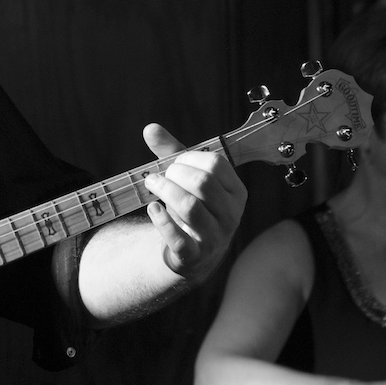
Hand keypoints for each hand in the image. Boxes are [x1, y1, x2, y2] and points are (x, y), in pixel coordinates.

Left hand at [141, 123, 247, 281]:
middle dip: (175, 174)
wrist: (193, 254)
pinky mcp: (195, 256)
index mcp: (236, 191)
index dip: (189, 158)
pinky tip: (153, 208)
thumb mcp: (187, 179)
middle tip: (159, 176)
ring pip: (190, 207)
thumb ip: (171, 153)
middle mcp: (231, 214)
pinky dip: (162, 220)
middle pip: (203, 183)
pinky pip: (178, 238)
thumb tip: (150, 128)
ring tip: (151, 185)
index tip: (174, 164)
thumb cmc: (193, 206)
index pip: (215, 164)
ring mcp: (215, 237)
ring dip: (164, 191)